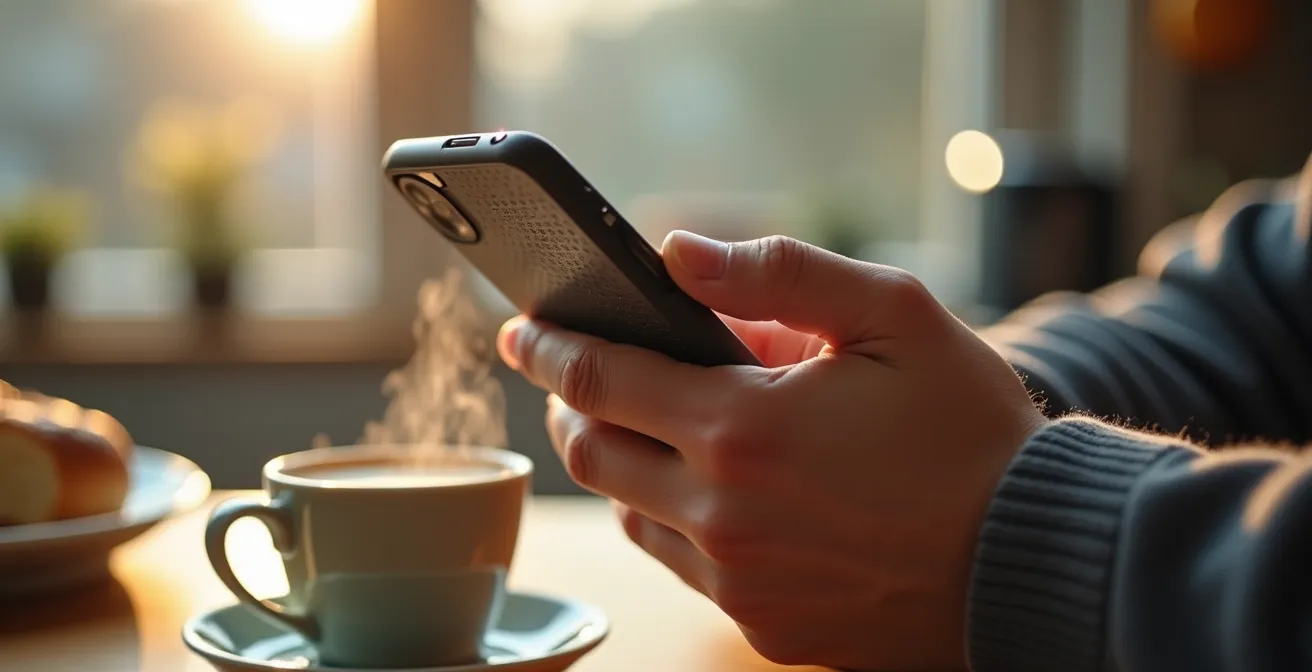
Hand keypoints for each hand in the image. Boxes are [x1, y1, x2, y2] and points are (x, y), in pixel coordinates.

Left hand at [497, 232, 1045, 669]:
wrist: (1032, 555)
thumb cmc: (969, 428)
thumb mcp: (893, 315)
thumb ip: (778, 273)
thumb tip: (676, 250)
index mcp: (743, 428)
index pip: (599, 379)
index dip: (549, 347)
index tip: (520, 329)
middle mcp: (723, 515)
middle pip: (592, 456)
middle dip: (568, 408)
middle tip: (572, 378)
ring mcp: (739, 580)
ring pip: (631, 515)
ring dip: (621, 465)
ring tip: (648, 427)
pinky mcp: (764, 623)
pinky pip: (684, 567)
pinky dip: (674, 519)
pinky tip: (711, 492)